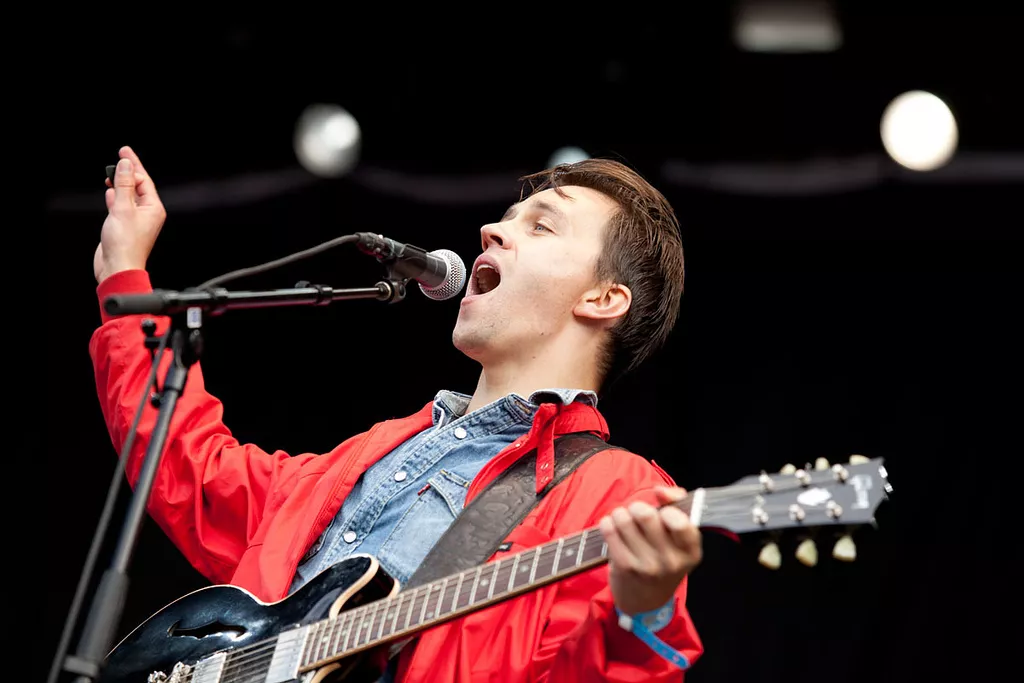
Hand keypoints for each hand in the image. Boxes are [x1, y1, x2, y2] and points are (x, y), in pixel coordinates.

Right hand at [95, 146, 165, 283]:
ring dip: (120, 183)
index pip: (144, 181)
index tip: (124, 152)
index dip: (134, 165)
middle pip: (138, 186)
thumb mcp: (123, 209)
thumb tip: (126, 165)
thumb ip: (124, 185)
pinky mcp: (124, 227)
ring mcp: (136, 220)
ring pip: (129, 196)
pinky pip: (121, 207)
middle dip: (128, 172)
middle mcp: (147, 214)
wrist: (118, 267)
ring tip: (112, 172)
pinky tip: (110, 191)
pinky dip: (115, 197)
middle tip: (121, 155)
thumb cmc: (125, 245)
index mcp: (154, 209)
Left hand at [599, 486, 702, 615]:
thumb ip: (677, 505)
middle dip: (638, 507)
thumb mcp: (680, 537)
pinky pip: (609, 529)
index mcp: (690, 551)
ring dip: (621, 514)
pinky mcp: (624, 567)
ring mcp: (646, 566)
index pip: (680, 522)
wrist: (646, 599)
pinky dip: (608, 523)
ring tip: (624, 522)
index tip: (662, 511)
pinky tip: (613, 528)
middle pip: (646, 514)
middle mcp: (671, 561)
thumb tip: (660, 490)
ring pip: (624, 518)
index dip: (668, 509)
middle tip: (638, 513)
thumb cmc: (664, 557)